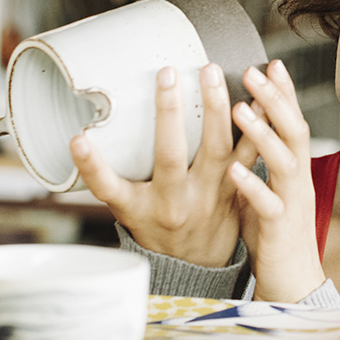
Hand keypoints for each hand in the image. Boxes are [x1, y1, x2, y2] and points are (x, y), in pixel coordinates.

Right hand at [70, 63, 258, 265]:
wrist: (196, 266)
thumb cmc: (157, 228)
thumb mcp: (127, 210)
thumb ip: (109, 176)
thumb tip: (79, 137)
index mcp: (141, 208)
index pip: (110, 186)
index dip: (92, 165)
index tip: (78, 139)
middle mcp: (176, 202)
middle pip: (170, 156)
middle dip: (168, 113)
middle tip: (166, 74)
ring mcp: (210, 195)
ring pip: (216, 150)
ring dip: (216, 109)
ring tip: (211, 72)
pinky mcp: (237, 188)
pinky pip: (250, 154)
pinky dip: (257, 126)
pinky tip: (261, 97)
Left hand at [227, 60, 325, 301]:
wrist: (294, 287)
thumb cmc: (275, 238)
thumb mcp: (268, 192)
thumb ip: (257, 164)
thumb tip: (236, 137)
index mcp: (294, 172)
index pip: (292, 123)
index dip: (284, 93)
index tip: (272, 63)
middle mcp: (298, 182)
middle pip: (294, 132)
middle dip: (275, 99)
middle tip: (253, 71)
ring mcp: (291, 204)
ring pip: (284, 162)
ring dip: (263, 133)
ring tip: (241, 108)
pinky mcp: (280, 231)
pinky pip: (268, 204)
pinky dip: (253, 185)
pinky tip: (236, 171)